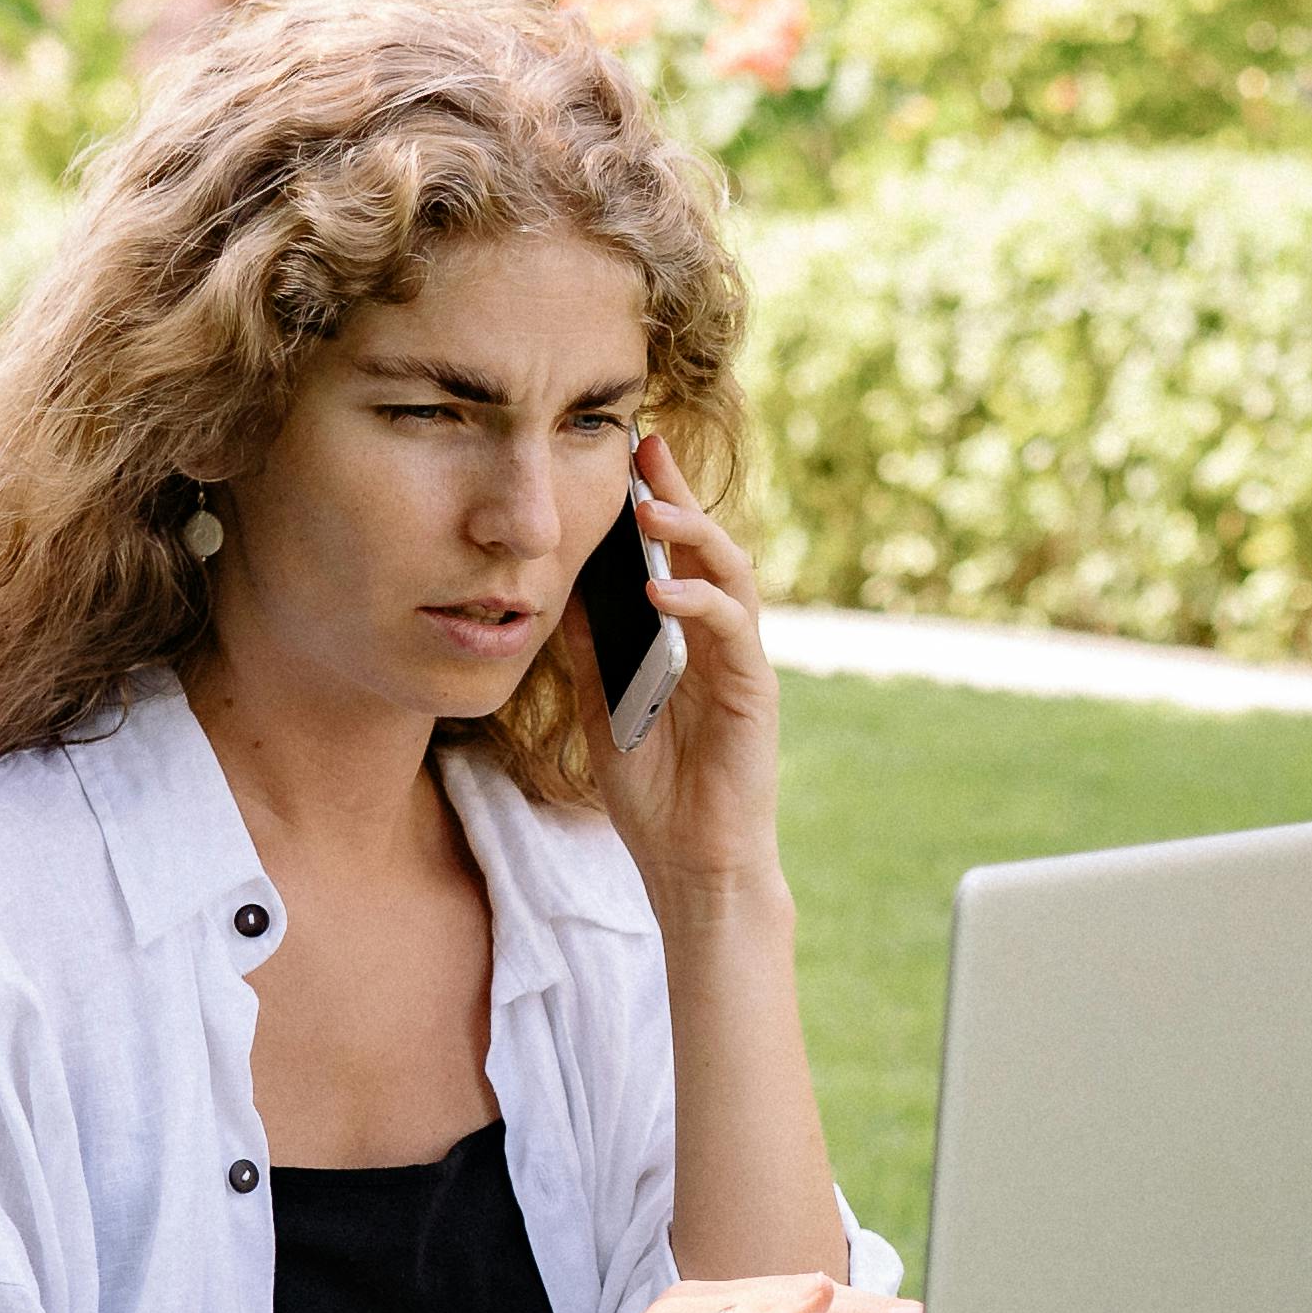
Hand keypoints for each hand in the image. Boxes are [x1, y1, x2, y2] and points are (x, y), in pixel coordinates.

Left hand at [596, 434, 785, 910]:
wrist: (691, 863)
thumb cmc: (654, 792)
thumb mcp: (602, 704)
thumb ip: (592, 647)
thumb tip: (557, 587)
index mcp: (686, 638)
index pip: (673, 554)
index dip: (656, 501)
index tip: (627, 453)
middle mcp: (720, 640)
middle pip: (707, 546)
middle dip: (677, 495)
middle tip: (646, 449)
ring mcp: (741, 662)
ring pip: (730, 575)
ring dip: (690, 536)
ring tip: (647, 510)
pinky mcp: (755, 691)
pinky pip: (732, 631)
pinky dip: (698, 604)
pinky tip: (659, 591)